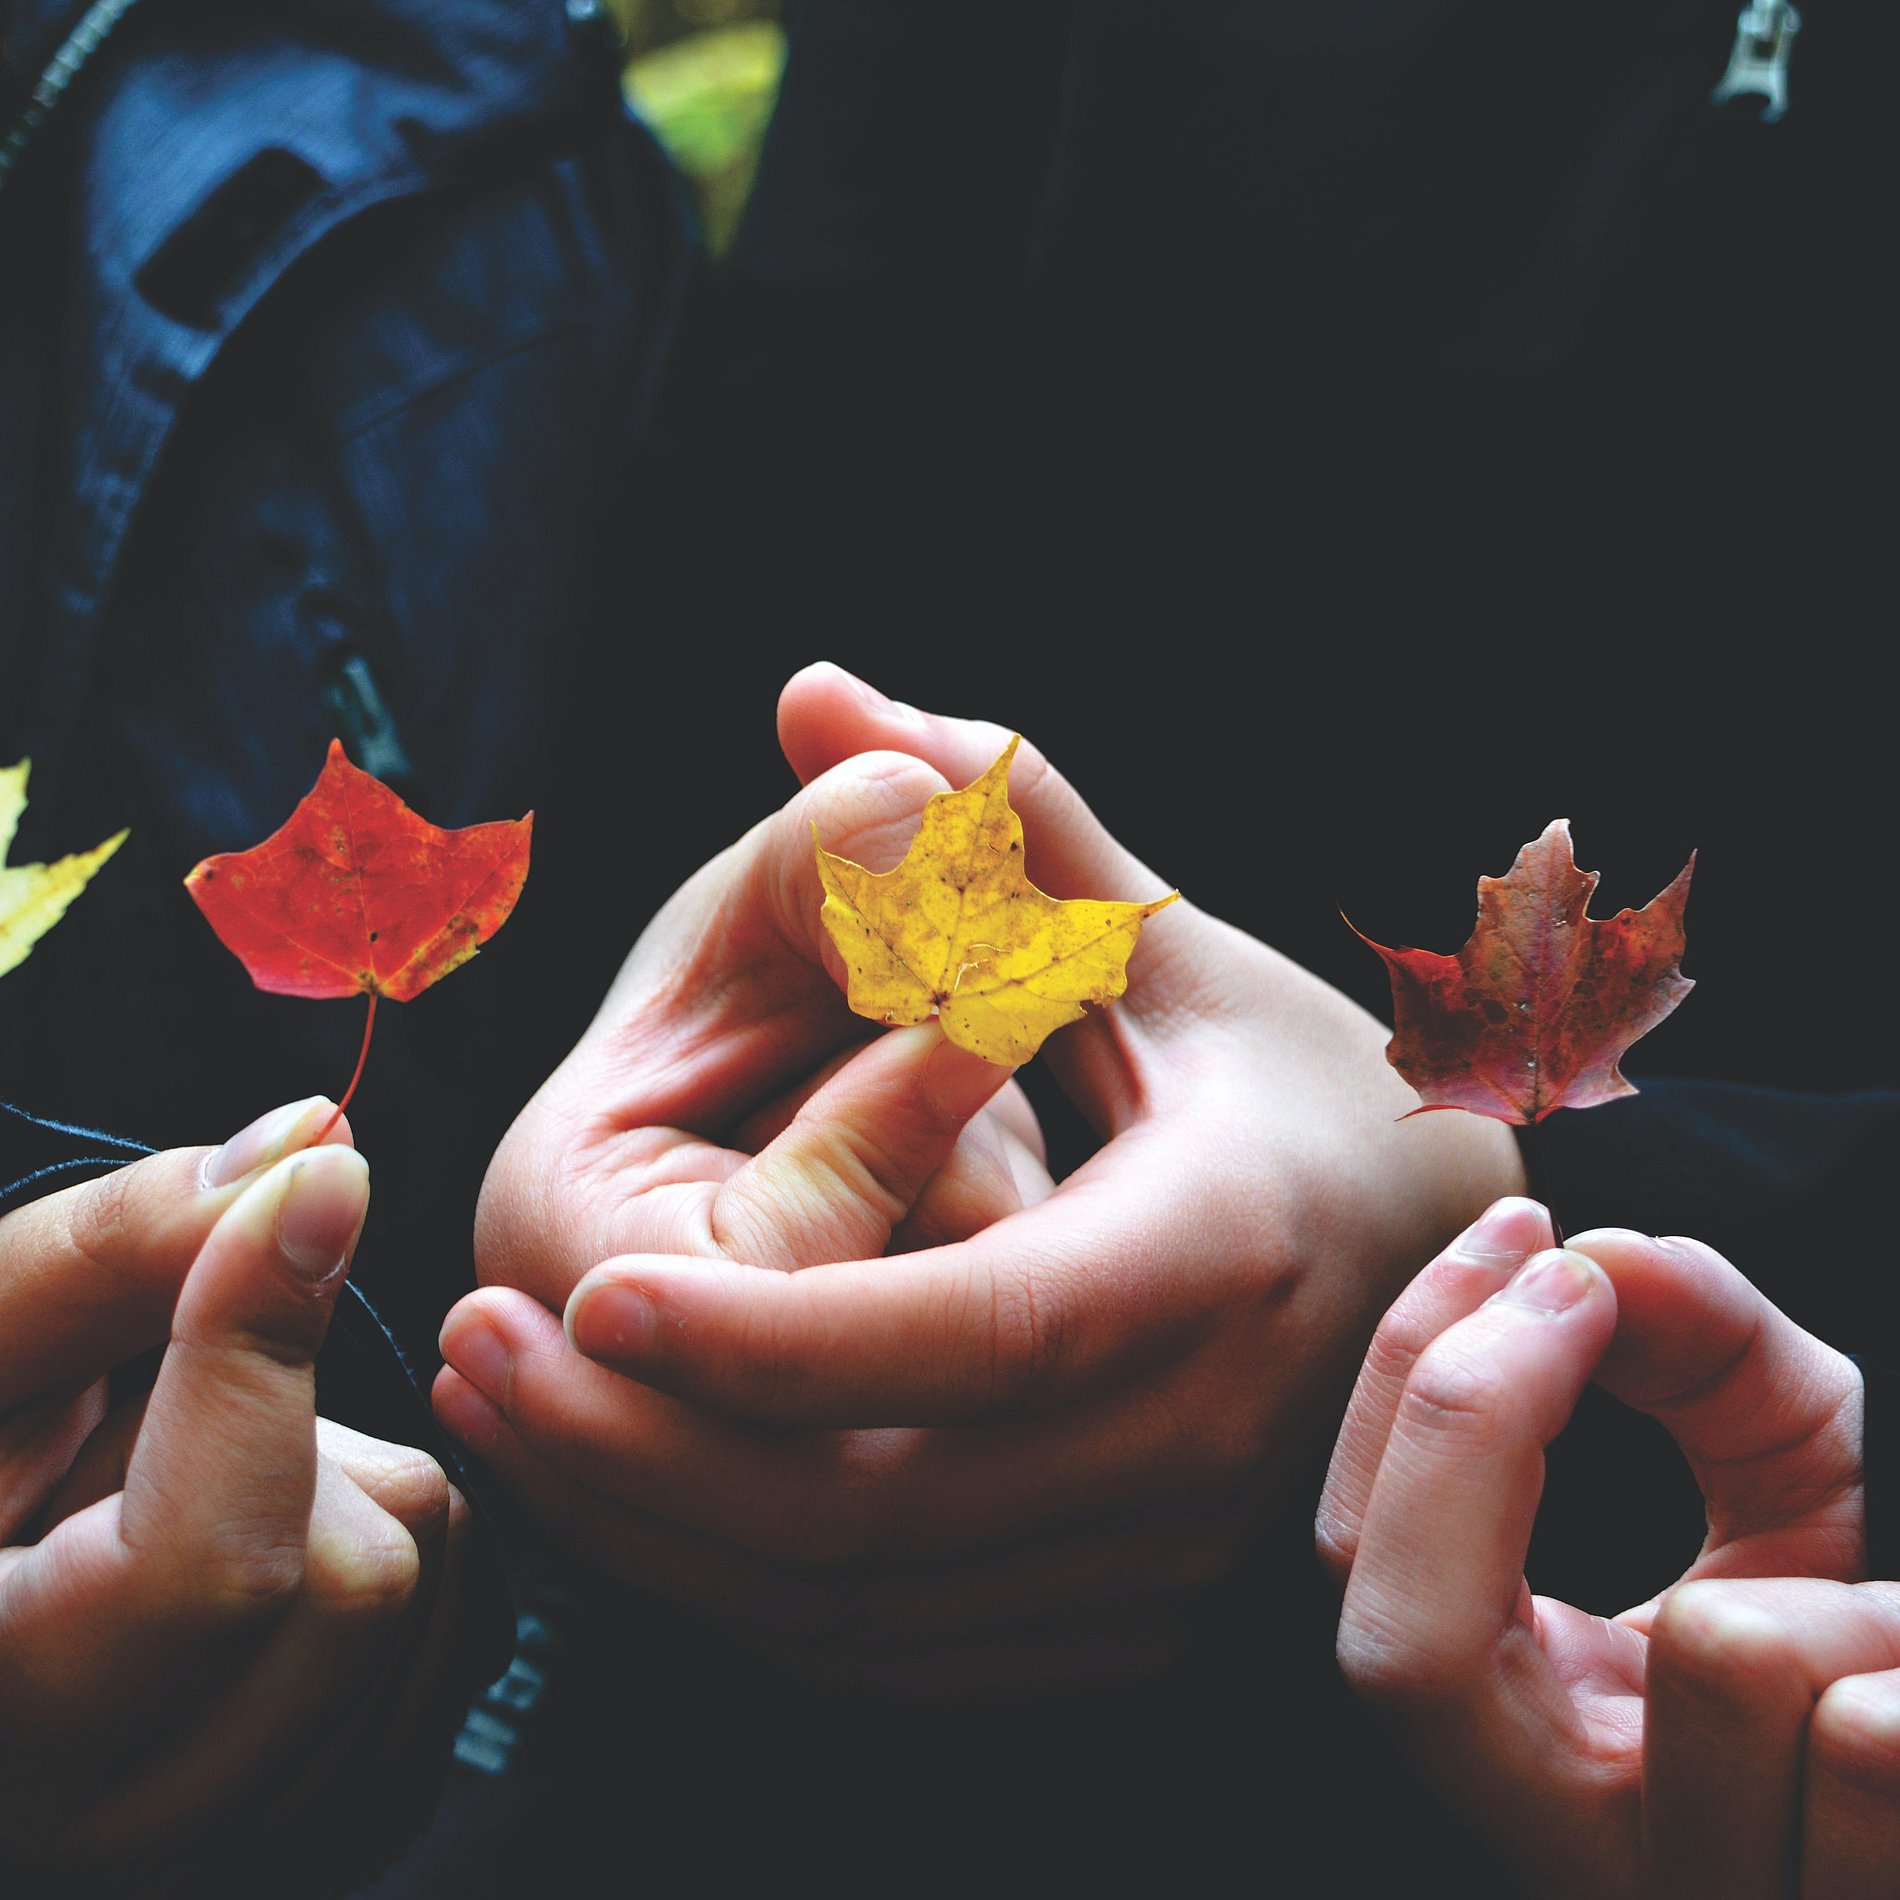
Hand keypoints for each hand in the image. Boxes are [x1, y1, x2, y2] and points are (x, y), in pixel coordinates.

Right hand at [0, 1102, 468, 1882]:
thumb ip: (120, 1252)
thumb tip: (315, 1150)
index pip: (217, 1567)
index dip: (264, 1354)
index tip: (306, 1186)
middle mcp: (127, 1831)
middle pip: (351, 1577)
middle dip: (284, 1441)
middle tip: (135, 1445)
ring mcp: (244, 1849)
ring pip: (424, 1590)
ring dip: (336, 1491)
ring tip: (166, 1514)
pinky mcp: (340, 1821)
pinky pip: (456, 1627)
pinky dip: (384, 1545)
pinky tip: (251, 1562)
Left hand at [439, 663, 1523, 1695]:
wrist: (1429, 1265)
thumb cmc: (1289, 1086)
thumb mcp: (1165, 948)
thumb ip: (999, 826)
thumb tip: (820, 692)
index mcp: (1212, 1256)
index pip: (976, 1334)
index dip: (775, 1333)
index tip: (585, 1284)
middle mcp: (1196, 1447)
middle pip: (876, 1512)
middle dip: (647, 1446)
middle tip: (478, 1346)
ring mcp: (1157, 1561)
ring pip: (859, 1608)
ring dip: (656, 1526)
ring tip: (506, 1408)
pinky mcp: (1114, 1617)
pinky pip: (892, 1650)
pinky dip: (737, 1587)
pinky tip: (628, 1486)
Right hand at [1317, 1207, 1889, 1898]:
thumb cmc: (1867, 1621)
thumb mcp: (1786, 1458)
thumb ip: (1703, 1338)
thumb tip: (1607, 1255)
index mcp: (1514, 1728)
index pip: (1363, 1564)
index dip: (1417, 1379)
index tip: (1519, 1234)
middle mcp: (1562, 1840)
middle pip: (1406, 1655)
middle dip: (1489, 1412)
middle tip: (1585, 1281)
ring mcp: (1688, 1892)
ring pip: (1725, 1668)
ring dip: (1821, 1580)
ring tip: (1870, 1607)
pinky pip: (1863, 1740)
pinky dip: (1895, 1648)